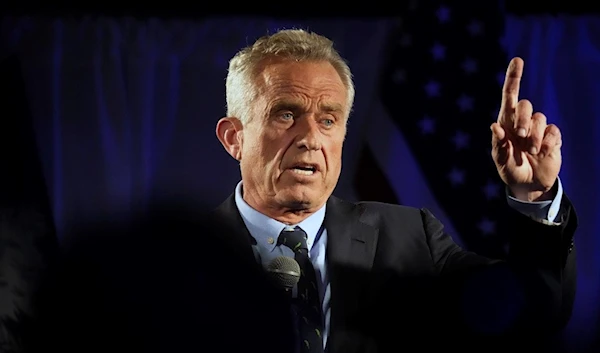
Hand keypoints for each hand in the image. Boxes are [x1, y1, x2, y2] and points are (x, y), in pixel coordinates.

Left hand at [491, 57, 561, 201]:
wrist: (528, 185)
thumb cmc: (510, 170)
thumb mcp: (500, 161)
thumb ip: (498, 145)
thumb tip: (494, 126)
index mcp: (505, 123)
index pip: (510, 96)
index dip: (513, 78)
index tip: (517, 61)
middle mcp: (522, 122)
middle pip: (526, 105)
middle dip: (523, 119)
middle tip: (520, 136)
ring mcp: (538, 129)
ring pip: (540, 118)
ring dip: (534, 136)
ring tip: (530, 151)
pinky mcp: (552, 137)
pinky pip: (553, 131)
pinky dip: (547, 142)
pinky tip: (543, 152)